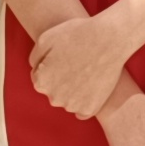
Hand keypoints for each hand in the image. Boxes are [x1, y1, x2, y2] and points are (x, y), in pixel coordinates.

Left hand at [27, 4, 134, 121]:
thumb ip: (35, 58)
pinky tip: (91, 87)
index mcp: (41, 82)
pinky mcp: (90, 109)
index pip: (41, 79)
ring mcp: (73, 105)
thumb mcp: (45, 38)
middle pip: (55, 92)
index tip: (64, 58)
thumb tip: (36, 70)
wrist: (109, 39)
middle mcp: (54, 98)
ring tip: (87, 71)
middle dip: (62, 81)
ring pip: (69, 101)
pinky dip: (86, 102)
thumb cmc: (77, 35)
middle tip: (77, 64)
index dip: (52, 67)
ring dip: (74, 91)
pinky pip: (83, 111)